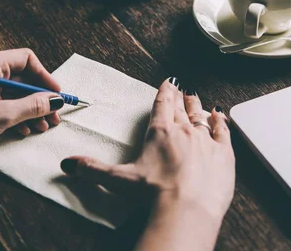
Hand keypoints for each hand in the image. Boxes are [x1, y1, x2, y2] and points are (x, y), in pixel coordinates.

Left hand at [0, 49, 63, 154]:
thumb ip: (33, 106)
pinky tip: (25, 130)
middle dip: (40, 98)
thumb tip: (56, 100)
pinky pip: (5, 103)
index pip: (27, 59)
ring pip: (15, 94)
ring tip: (42, 127)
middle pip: (23, 78)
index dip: (45, 77)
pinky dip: (17, 115)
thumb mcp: (3, 115)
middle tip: (55, 116)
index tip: (57, 95)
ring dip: (31, 110)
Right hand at [61, 79, 234, 222]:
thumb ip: (92, 169)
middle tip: (182, 88)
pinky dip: (221, 122)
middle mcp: (183, 131)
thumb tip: (67, 164)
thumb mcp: (118, 180)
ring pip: (201, 116)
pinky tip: (220, 115)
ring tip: (197, 98)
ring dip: (198, 106)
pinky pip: (223, 131)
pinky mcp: (223, 154)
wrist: (186, 208)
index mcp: (159, 132)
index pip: (162, 105)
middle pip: (182, 108)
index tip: (168, 82)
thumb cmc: (153, 193)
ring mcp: (205, 140)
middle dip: (181, 97)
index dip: (165, 91)